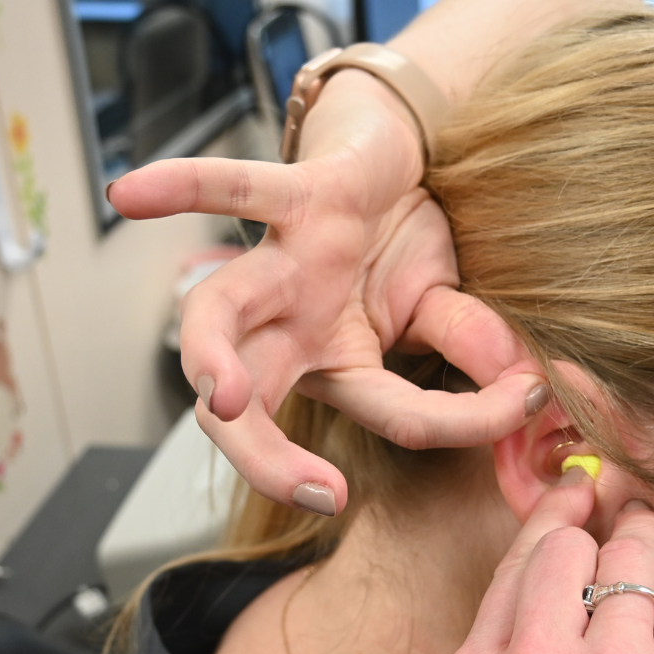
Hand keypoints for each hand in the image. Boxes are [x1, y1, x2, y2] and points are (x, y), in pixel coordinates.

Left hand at [108, 71, 545, 512]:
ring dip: (210, 357)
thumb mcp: (446, 302)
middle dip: (264, 458)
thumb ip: (471, 345)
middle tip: (316, 494)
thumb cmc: (405, 240)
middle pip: (250, 407)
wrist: (392, 159)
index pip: (389, 413)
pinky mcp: (293, 198)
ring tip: (226, 397)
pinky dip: (187, 188)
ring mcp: (284, 265)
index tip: (522, 406)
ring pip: (219, 314)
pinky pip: (236, 190)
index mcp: (329, 363)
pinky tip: (128, 195)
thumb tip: (524, 383)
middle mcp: (290, 327)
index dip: (459, 420)